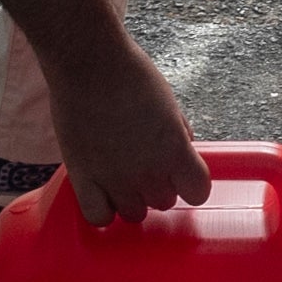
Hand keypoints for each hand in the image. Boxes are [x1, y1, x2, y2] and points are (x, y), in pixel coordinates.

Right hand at [43, 33, 209, 221]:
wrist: (89, 64)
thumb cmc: (131, 75)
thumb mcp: (169, 103)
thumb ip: (179, 133)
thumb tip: (182, 148)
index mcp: (175, 151)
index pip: (198, 192)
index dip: (191, 183)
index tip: (182, 173)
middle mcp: (149, 172)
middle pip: (164, 202)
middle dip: (159, 186)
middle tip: (146, 164)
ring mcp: (115, 179)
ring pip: (134, 214)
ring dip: (132, 199)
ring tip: (122, 176)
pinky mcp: (83, 178)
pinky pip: (98, 217)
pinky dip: (102, 211)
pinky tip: (102, 194)